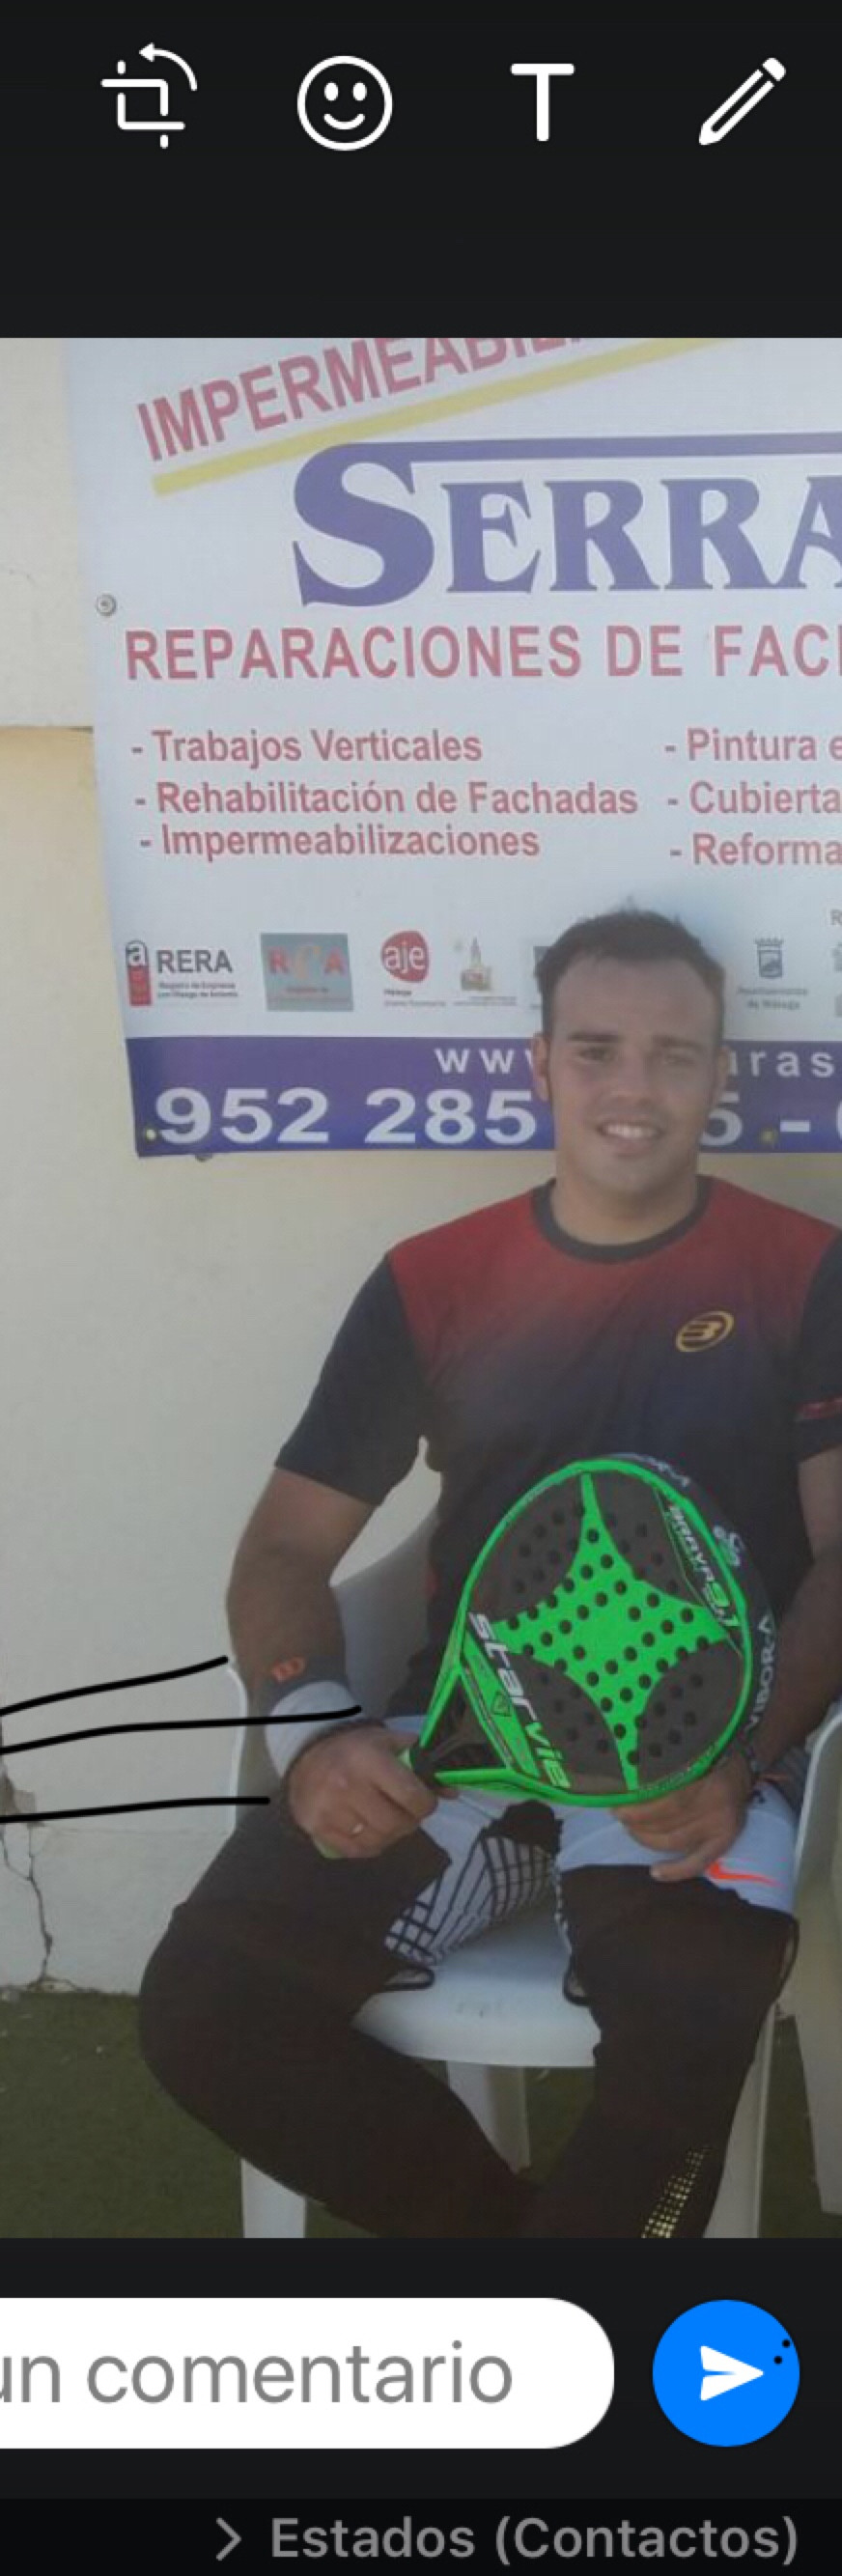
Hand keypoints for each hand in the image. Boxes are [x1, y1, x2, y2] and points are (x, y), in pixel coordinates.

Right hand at [288, 1722, 445, 1859]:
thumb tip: (453, 1791)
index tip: (425, 1801)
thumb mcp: (388, 1743)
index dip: (426, 1804)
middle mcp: (347, 1785)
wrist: (306, 1755)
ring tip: (388, 1821)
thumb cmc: (354, 1748)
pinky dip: (369, 1846)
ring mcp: (329, 1809)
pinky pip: (355, 1851)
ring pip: (377, 1841)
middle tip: (407, 1813)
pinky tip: (370, 1831)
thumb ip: (421, 1764)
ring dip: (390, 1835)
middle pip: (395, 1824)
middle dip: (409, 1822)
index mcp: (368, 1759)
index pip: (411, 1796)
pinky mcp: (316, 1828)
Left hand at [611, 1753, 751, 1882]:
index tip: (617, 1803)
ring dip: (647, 1839)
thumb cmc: (703, 1757)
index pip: (663, 1799)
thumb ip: (660, 1766)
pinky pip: (698, 1862)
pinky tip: (655, 1872)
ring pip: (674, 1841)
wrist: (738, 1767)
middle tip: (619, 1814)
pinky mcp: (725, 1839)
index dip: (637, 1807)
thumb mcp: (683, 1752)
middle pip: (666, 1821)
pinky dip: (676, 1871)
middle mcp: (713, 1802)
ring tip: (631, 1830)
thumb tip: (623, 1782)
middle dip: (636, 1821)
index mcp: (702, 1774)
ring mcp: (720, 1824)